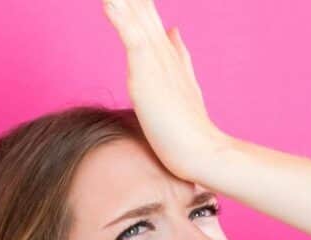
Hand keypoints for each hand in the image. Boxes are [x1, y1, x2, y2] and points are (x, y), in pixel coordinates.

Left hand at [102, 0, 227, 182]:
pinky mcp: (146, 72)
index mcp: (163, 49)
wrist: (201, 153)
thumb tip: (174, 29)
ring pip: (132, 9)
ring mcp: (154, 57)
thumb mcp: (182, 84)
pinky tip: (109, 0)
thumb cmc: (188, 127)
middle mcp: (158, 45)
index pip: (142, 6)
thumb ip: (178, 55)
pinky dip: (119, 15)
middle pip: (138, 1)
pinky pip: (130, 35)